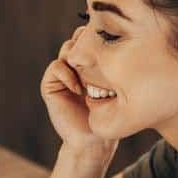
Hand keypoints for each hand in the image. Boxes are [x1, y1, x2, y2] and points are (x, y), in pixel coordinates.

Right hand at [40, 27, 113, 153]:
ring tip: (89, 75)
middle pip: (78, 38)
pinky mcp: (51, 86)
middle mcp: (76, 66)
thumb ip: (116, 66)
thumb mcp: (118, 87)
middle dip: (88, 43)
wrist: (93, 141)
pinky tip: (78, 89)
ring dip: (78, 58)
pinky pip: (56, 67)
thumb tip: (127, 41)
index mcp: (92, 63)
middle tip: (100, 56)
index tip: (112, 47)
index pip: (92, 37)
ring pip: (67, 49)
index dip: (100, 36)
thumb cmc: (110, 116)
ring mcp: (63, 75)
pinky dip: (67, 74)